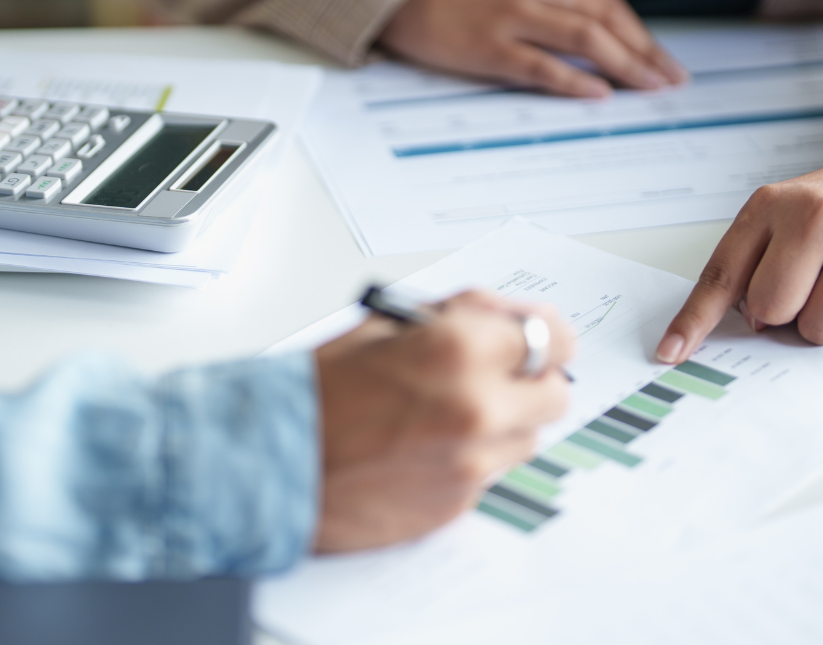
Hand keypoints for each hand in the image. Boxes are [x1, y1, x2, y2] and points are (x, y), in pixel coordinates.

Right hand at [312, 290, 573, 551]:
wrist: (269, 463)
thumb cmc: (314, 392)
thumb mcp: (384, 326)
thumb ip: (456, 317)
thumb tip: (505, 317)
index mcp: (459, 351)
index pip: (552, 338)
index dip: (544, 335)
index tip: (538, 335)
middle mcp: (478, 409)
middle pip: (553, 394)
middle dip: (529, 381)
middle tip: (497, 375)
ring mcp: (471, 464)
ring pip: (526, 438)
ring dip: (503, 422)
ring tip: (449, 413)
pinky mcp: (457, 506)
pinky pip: (489, 474)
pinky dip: (470, 459)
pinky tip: (425, 447)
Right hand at [378, 0, 686, 96]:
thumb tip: (608, 36)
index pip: (607, 1)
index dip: (640, 34)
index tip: (662, 59)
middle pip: (605, 20)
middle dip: (644, 53)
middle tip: (669, 80)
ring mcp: (512, 14)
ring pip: (585, 41)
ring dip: (624, 67)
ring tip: (647, 88)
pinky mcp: (491, 46)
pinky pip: (544, 67)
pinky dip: (577, 81)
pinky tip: (600, 94)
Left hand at [657, 145, 822, 361]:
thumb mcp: (777, 218)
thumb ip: (750, 266)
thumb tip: (749, 325)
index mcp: (770, 206)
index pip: (722, 275)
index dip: (693, 320)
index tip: (669, 353)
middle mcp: (817, 216)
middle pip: (772, 310)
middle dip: (782, 314)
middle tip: (803, 285)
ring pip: (822, 329)